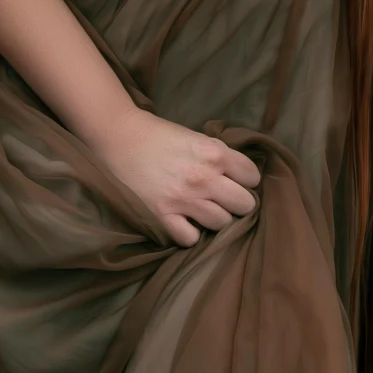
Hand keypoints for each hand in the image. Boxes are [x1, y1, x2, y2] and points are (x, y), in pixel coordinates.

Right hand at [90, 106, 260, 247]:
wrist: (119, 137)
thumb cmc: (159, 134)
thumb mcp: (197, 137)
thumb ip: (219, 155)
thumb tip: (239, 175)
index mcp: (215, 153)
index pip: (252, 177)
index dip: (246, 179)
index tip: (235, 180)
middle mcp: (204, 178)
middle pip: (245, 204)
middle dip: (237, 202)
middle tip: (223, 199)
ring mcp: (184, 199)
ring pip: (222, 223)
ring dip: (215, 218)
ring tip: (202, 210)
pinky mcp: (163, 216)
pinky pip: (191, 238)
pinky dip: (189, 232)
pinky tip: (183, 221)